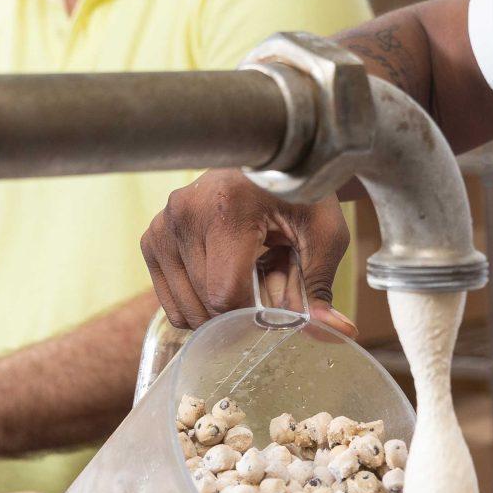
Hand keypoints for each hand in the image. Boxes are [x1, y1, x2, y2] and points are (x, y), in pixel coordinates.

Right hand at [140, 170, 353, 334]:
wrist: (271, 159)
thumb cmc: (301, 193)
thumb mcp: (324, 233)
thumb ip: (321, 284)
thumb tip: (339, 332)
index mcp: (226, 208)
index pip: (225, 293)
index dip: (254, 314)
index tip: (277, 306)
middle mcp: (185, 213)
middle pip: (206, 303)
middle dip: (240, 311)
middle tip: (267, 282)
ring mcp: (163, 226)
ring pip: (186, 307)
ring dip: (219, 309)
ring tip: (244, 277)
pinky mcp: (152, 238)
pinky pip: (169, 300)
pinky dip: (196, 304)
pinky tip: (220, 279)